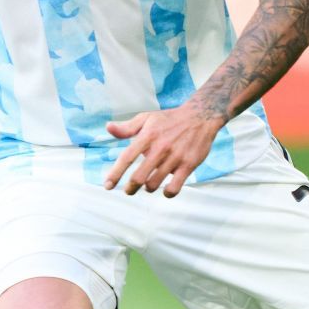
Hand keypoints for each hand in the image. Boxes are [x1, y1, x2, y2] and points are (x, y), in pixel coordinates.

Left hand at [102, 105, 224, 196]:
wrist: (201, 116)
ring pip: (154, 184)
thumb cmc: (169, 119)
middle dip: (130, 188)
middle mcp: (160, 147)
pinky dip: (167, 193)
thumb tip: (108, 128)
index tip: (107, 186)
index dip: (115, 173)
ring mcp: (175, 157)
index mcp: (147, 136)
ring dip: (148, 188)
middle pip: (139, 177)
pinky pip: (175, 187)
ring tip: (148, 185)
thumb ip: (127, 127)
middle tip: (129, 190)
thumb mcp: (147, 118)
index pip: (127, 157)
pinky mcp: (189, 164)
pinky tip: (165, 190)